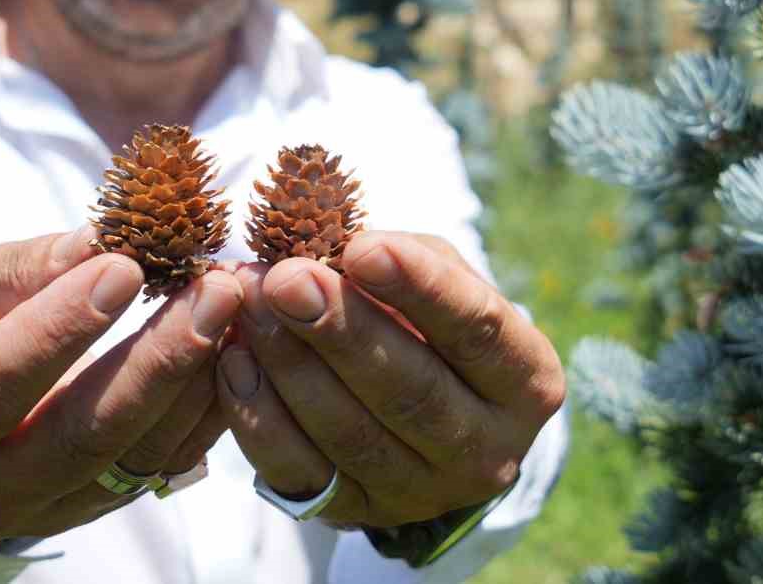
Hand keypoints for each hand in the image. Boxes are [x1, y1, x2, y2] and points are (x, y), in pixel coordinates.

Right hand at [0, 225, 241, 544]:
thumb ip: (17, 271)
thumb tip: (99, 240)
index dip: (59, 329)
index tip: (125, 267)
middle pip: (81, 435)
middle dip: (157, 359)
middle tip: (214, 290)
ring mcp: (45, 511)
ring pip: (135, 458)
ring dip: (196, 379)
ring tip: (234, 308)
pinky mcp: (98, 510)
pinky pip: (164, 468)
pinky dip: (209, 409)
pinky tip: (235, 351)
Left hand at [217, 231, 564, 527]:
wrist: (426, 405)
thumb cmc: (434, 320)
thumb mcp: (441, 278)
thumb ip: (404, 260)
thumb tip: (336, 249)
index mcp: (527, 382)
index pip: (479, 331)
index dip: (421, 288)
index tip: (363, 247)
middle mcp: (488, 450)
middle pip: (411, 392)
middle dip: (342, 330)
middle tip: (287, 278)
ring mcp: (422, 493)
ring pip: (350, 435)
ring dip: (290, 365)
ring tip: (251, 305)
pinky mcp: (358, 514)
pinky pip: (299, 473)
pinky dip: (259, 415)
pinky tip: (235, 359)